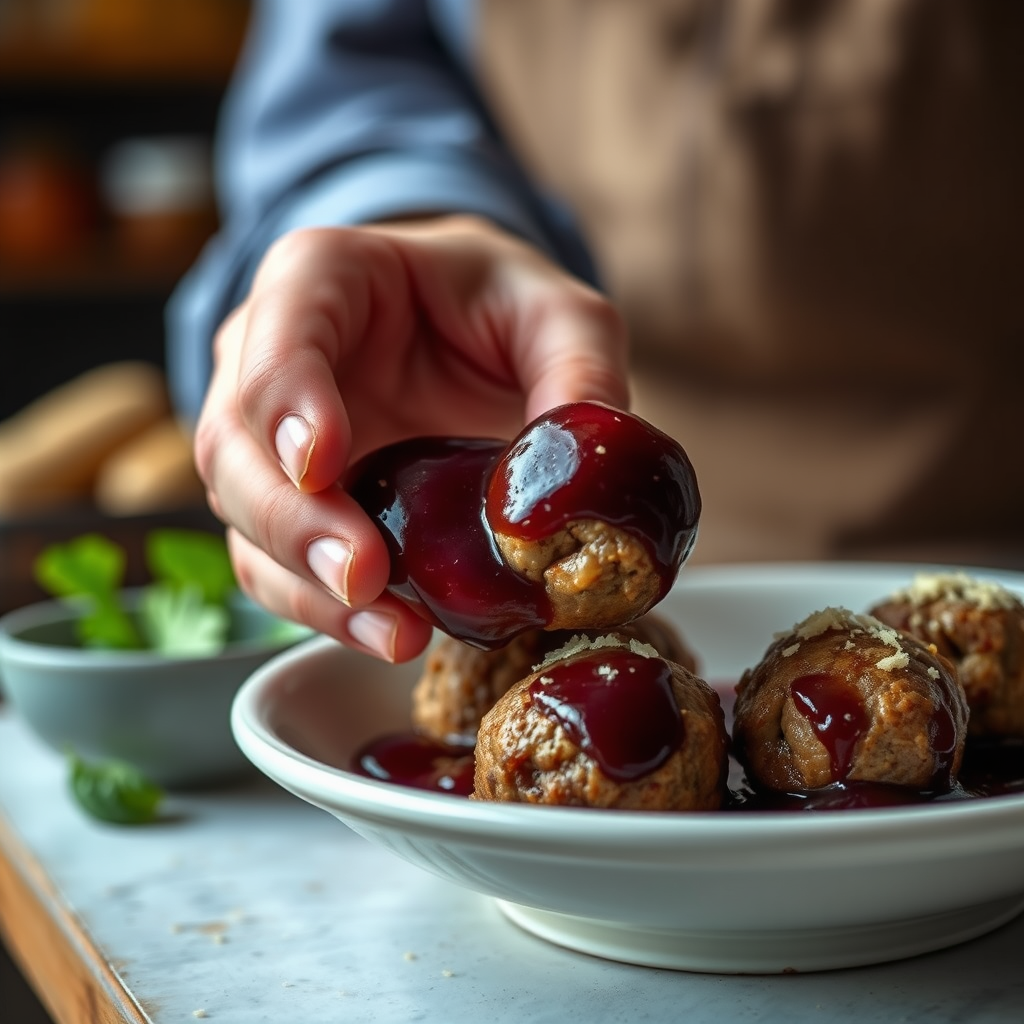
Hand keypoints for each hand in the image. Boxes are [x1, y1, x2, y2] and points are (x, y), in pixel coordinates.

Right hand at [193, 215, 629, 660]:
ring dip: (307, 585)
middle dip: (294, 521)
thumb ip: (580, 376)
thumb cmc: (502, 307)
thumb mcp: (562, 317)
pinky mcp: (291, 500)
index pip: (278, 335)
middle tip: (364, 576)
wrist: (474, 335)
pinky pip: (278, 562)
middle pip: (236, 442)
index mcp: (322, 278)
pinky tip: (390, 631)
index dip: (288, 404)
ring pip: (244, 516)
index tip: (325, 463)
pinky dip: (323, 608)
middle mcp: (268, 355)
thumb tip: (571, 491)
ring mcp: (270, 436)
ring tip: (395, 631)